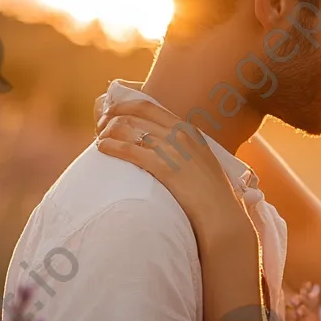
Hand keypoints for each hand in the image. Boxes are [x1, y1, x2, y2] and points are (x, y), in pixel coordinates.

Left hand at [95, 100, 255, 251]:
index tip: (112, 112)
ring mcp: (173, 149)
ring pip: (128, 129)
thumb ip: (184, 150)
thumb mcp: (202, 162)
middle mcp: (180, 135)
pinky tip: (102, 149)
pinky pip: (129, 150)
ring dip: (108, 132)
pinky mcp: (164, 167)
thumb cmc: (212, 196)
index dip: (125, 106)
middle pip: (135, 115)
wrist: (221, 215)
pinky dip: (111, 146)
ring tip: (100, 141)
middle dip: (112, 118)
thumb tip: (160, 148)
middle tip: (100, 128)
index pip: (149, 106)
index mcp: (190, 131)